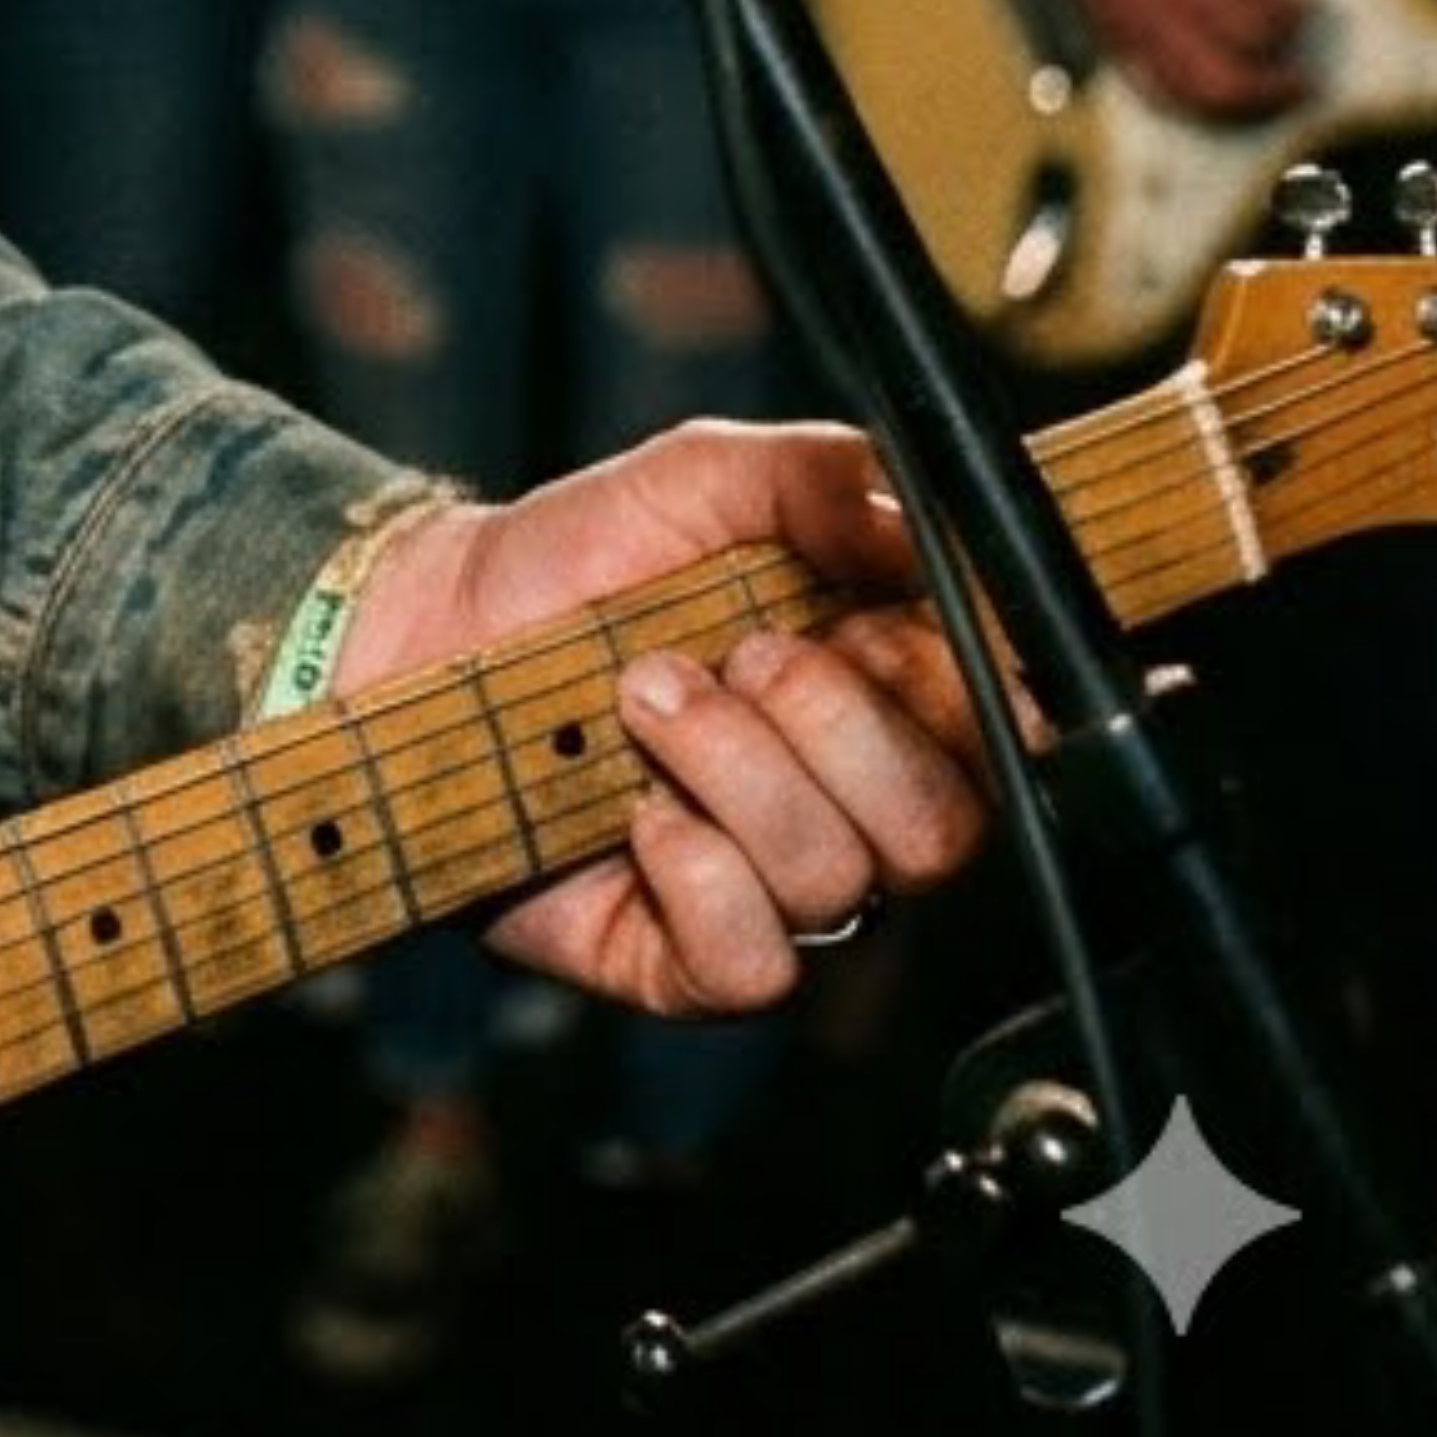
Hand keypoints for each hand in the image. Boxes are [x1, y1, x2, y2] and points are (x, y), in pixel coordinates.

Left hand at [336, 424, 985, 1016]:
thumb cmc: (579, 558)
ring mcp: (773, 889)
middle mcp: (848, 808)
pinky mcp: (687, 957)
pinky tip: (632, 808)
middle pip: (942, 826)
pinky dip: (694, 872)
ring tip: (640, 692)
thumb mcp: (698, 479)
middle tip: (732, 652)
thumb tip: (922, 512)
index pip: (1002, 734)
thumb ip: (822, 477)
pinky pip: (751, 959)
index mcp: (884, 701)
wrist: (433, 624)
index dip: (955, 683)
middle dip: (831, 722)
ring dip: (731, 767)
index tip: (867, 619)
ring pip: (836, 878)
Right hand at [1040, 0, 1310, 119]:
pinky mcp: (1112, 36)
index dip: (1291, 25)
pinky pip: (1155, 90)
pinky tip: (1211, 97)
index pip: (1256, 32)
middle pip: (1225, 86)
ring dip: (1236, 109)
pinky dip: (1192, 104)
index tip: (1305, 10)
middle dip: (1273, 92)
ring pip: (1190, 99)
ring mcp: (1128, 32)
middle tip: (1301, 83)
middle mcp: (1153, 15)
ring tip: (1266, 97)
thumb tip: (1292, 4)